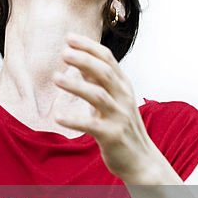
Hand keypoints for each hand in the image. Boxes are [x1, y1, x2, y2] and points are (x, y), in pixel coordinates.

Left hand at [52, 33, 162, 181]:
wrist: (141, 160)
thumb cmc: (122, 127)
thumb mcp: (113, 100)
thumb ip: (98, 83)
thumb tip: (80, 63)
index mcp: (123, 86)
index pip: (107, 59)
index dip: (89, 47)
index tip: (69, 37)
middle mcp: (124, 98)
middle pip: (104, 72)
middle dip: (84, 60)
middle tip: (63, 52)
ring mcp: (119, 116)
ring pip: (98, 96)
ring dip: (76, 86)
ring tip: (56, 78)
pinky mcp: (112, 135)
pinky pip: (91, 125)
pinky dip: (74, 120)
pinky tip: (58, 117)